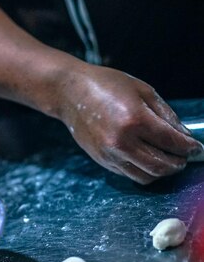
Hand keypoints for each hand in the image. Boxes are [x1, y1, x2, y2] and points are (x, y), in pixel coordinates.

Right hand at [57, 65, 201, 183]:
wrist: (70, 93)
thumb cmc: (107, 85)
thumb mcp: (143, 90)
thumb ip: (166, 115)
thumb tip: (185, 136)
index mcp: (135, 119)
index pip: (172, 142)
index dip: (189, 147)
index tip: (197, 147)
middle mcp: (121, 141)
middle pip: (161, 165)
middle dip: (179, 163)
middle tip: (185, 157)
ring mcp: (109, 154)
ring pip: (146, 176)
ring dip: (162, 172)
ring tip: (167, 161)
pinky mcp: (101, 160)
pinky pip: (129, 174)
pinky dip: (143, 170)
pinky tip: (147, 158)